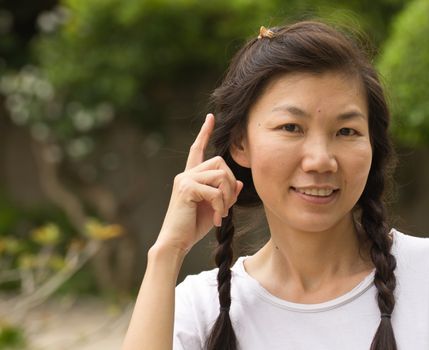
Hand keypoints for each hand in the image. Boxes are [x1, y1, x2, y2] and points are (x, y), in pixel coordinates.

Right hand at [155, 114, 242, 252]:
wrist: (176, 242)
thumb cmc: (192, 227)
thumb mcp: (213, 208)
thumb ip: (224, 194)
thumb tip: (240, 184)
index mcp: (190, 176)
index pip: (197, 149)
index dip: (204, 133)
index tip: (211, 117)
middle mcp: (186, 174)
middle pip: (220, 163)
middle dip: (231, 183)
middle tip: (228, 205)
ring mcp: (185, 180)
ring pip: (221, 175)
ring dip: (227, 197)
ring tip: (221, 214)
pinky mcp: (187, 189)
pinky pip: (215, 191)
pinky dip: (221, 207)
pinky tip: (216, 219)